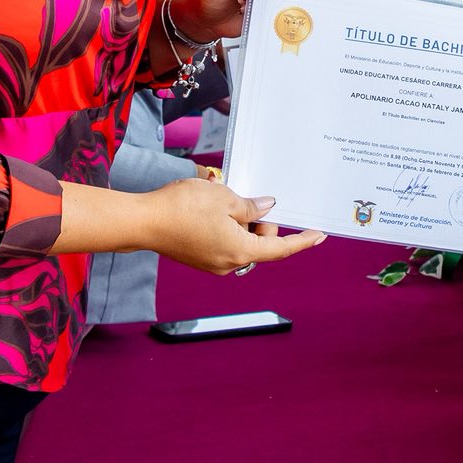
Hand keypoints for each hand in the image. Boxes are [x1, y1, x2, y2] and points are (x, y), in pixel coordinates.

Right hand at [141, 177, 325, 273]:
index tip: (319, 235)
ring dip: (242, 222)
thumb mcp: (225, 198)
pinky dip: (228, 227)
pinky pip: (225, 242)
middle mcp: (229, 263)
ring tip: (223, 200)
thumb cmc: (183, 208)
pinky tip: (213, 209)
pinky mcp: (200, 258)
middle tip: (246, 198)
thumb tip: (266, 209)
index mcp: (241, 251)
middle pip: (261, 243)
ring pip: (242, 241)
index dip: (302, 241)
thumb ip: (251, 206)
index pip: (280, 249)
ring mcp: (213, 263)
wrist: (143, 221)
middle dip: (261, 221)